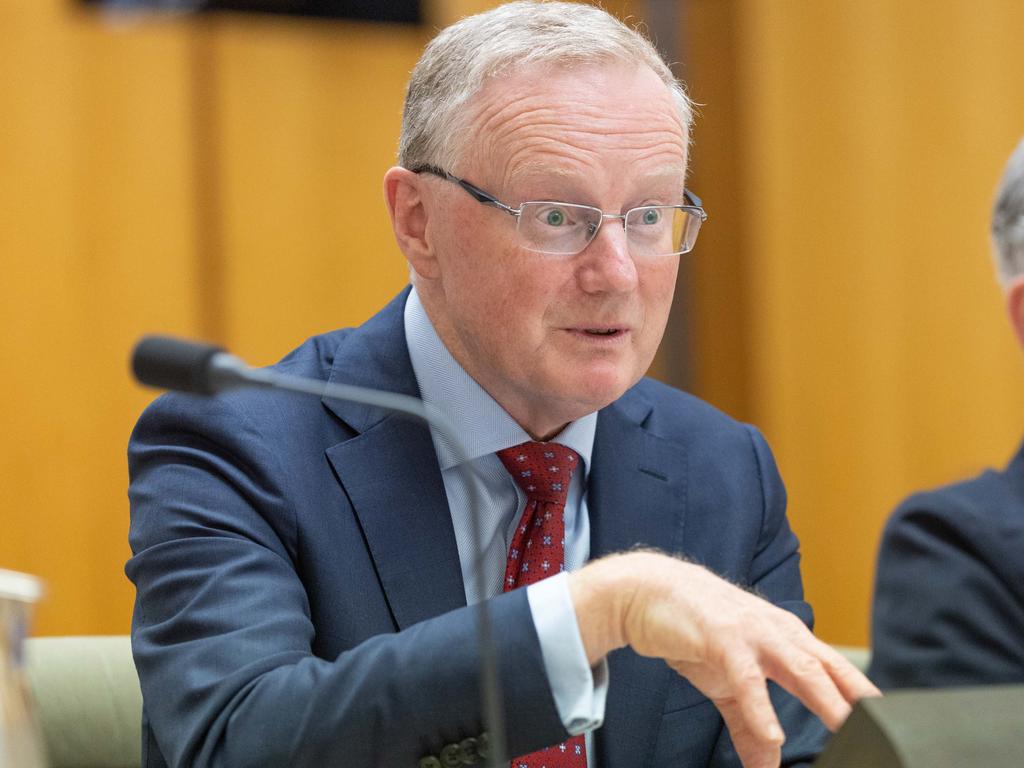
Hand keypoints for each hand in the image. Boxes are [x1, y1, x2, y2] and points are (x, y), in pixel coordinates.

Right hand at [569, 551, 879, 767]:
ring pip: (798, 667)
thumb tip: (768, 763)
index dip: (864, 696)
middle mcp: (776, 632)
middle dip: (858, 701)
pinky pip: (746, 678)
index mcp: (784, 639)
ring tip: (846, 730)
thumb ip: (749, 723)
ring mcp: (750, 632)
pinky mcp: (720, 638)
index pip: (835, 670)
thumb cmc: (691, 628)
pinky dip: (761, 707)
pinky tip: (773, 734)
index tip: (892, 725)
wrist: (644, 592)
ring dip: (825, 699)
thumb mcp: (725, 682)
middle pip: (828, 669)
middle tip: (885, 732)